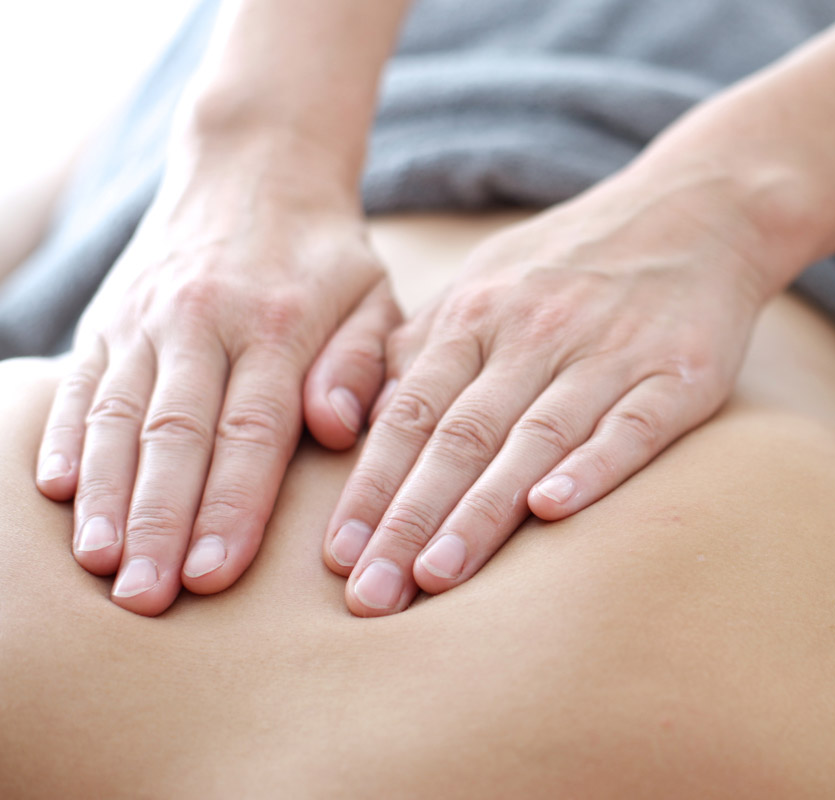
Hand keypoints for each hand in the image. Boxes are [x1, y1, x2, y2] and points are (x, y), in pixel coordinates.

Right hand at [34, 154, 400, 614]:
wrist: (255, 166)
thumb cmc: (328, 256)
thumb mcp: (375, 298)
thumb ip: (362, 364)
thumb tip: (335, 430)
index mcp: (280, 325)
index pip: (252, 432)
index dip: (231, 507)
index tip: (214, 575)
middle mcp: (204, 321)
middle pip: (177, 435)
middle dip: (159, 523)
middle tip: (146, 598)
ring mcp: (147, 318)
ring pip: (118, 416)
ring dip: (106, 495)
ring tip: (101, 564)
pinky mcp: (109, 316)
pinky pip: (81, 382)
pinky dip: (67, 437)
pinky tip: (60, 493)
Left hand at [322, 176, 771, 614]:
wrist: (696, 210)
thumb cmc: (575, 262)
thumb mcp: (485, 282)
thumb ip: (420, 349)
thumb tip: (354, 423)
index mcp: (478, 315)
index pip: (410, 414)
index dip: (371, 487)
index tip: (336, 558)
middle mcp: (535, 333)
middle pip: (460, 436)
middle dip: (409, 519)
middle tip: (371, 594)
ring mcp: (608, 353)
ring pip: (534, 438)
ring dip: (481, 510)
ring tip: (437, 576)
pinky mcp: (677, 374)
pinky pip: (631, 426)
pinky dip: (592, 467)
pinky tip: (554, 511)